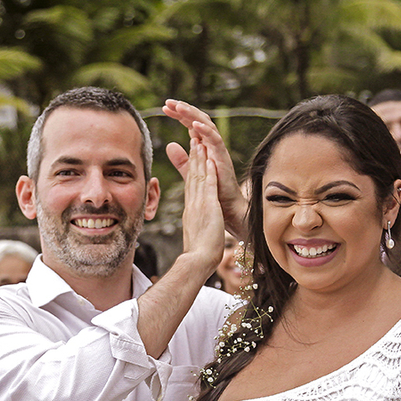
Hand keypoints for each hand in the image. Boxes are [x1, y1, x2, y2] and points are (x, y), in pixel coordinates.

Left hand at [163, 100, 247, 238]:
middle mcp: (212, 145)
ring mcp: (218, 150)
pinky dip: (205, 131)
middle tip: (168, 102)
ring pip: (206, 125)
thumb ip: (182, 160)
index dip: (179, 115)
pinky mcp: (223, 158)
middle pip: (198, 119)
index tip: (164, 108)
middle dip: (184, 109)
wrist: (226, 208)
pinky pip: (215, 139)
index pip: (191, 124)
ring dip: (192, 115)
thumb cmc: (213, 192)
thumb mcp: (192, 173)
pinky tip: (193, 124)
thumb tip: (169, 145)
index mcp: (204, 146)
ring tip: (179, 107)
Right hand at [177, 135, 224, 272]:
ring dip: (199, 158)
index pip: (190, 186)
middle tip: (192, 140)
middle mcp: (193, 204)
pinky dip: (209, 171)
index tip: (192, 156)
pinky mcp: (208, 207)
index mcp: (191, 210)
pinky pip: (208, 185)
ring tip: (198, 142)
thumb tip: (196, 228)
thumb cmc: (200, 254)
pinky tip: (210, 159)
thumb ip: (197, 228)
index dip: (190, 169)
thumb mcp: (197, 236)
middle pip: (191, 177)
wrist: (197, 260)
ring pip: (198, 177)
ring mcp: (199, 204)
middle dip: (192, 158)